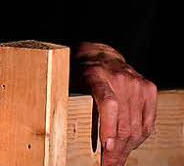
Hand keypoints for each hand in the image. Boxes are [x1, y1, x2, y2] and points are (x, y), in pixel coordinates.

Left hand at [75, 42, 156, 165]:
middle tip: (108, 165)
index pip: (108, 103)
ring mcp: (136, 84)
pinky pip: (147, 123)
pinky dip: (138, 138)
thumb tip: (60, 131)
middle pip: (123, 123)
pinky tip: (128, 147)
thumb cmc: (80, 71)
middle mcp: (119, 78)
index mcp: (95, 75)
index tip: (106, 146)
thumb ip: (69, 102)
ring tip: (116, 160)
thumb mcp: (67, 81)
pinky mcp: (148, 89)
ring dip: (126, 149)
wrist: (100, 54)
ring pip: (136, 127)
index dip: (108, 127)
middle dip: (115, 150)